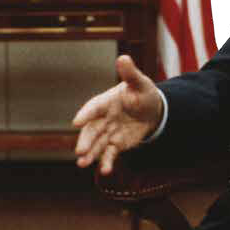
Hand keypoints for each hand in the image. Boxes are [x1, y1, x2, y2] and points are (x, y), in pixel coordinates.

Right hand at [72, 55, 163, 174]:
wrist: (153, 110)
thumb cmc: (142, 92)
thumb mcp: (139, 82)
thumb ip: (130, 73)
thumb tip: (123, 58)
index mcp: (106, 101)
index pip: (94, 107)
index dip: (86, 114)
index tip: (77, 122)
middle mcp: (103, 118)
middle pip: (91, 130)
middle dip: (85, 140)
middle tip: (79, 151)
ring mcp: (109, 132)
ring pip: (97, 144)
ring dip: (90, 154)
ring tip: (82, 164)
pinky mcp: (116, 144)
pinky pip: (110, 154)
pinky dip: (107, 162)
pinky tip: (105, 171)